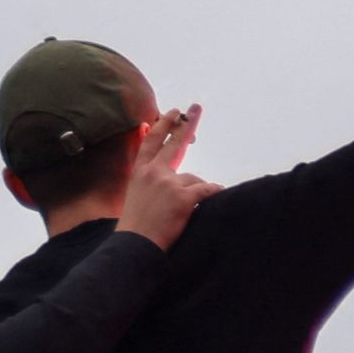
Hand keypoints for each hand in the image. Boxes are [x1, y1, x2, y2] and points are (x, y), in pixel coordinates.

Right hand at [114, 109, 215, 247]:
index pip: (152, 140)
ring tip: (182, 212)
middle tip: (195, 108)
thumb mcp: (135, 195)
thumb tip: (165, 171)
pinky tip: (218, 194)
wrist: (136, 244)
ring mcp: (169, 183)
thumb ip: (148, 179)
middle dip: (186, 124)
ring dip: (195, 192)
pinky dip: (214, 192)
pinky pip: (207, 189)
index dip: (163, 124)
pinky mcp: (183, 197)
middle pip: (174, 142)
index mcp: (140, 171)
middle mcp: (154, 172)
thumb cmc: (137, 226)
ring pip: (194, 179)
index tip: (172, 112)